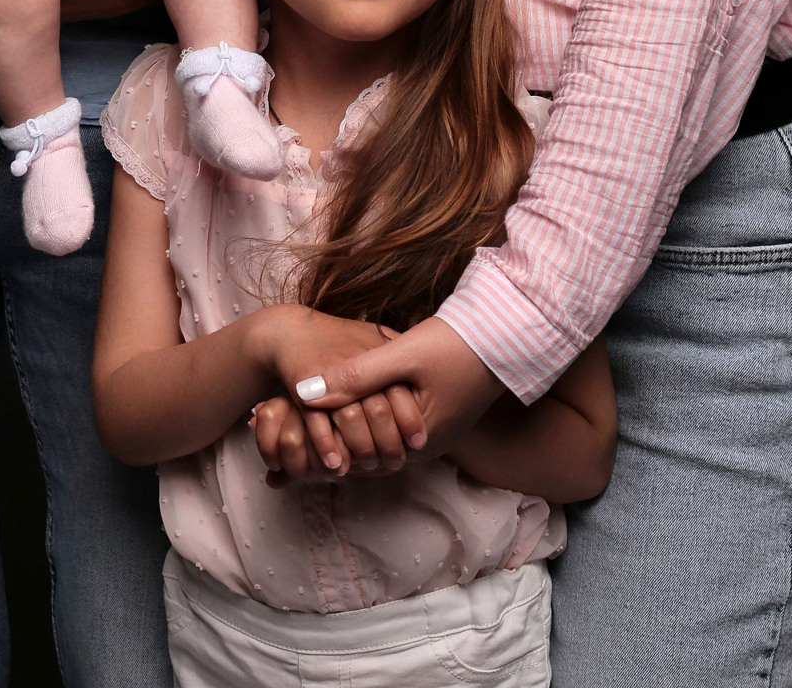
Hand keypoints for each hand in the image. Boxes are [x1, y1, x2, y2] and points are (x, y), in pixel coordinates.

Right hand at [249, 307, 429, 470]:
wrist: (290, 330)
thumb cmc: (338, 340)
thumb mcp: (373, 340)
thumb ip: (396, 360)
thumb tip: (427, 385)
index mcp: (376, 349)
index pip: (402, 389)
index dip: (411, 420)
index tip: (418, 443)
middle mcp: (355, 359)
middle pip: (378, 409)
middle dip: (387, 443)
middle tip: (393, 464)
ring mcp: (329, 371)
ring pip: (350, 417)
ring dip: (359, 449)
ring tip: (367, 468)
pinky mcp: (304, 383)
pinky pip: (317, 419)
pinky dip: (327, 445)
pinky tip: (336, 465)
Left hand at [282, 314, 502, 460]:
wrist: (506, 334)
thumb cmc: (456, 344)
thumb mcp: (401, 355)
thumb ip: (355, 375)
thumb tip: (304, 391)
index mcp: (413, 442)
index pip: (354, 456)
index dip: (319, 443)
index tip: (285, 427)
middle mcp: (420, 448)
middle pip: (363, 454)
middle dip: (327, 441)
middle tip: (284, 432)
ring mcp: (427, 435)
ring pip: (374, 441)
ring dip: (345, 429)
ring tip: (306, 412)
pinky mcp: (430, 417)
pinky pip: (388, 428)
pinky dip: (365, 417)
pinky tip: (344, 398)